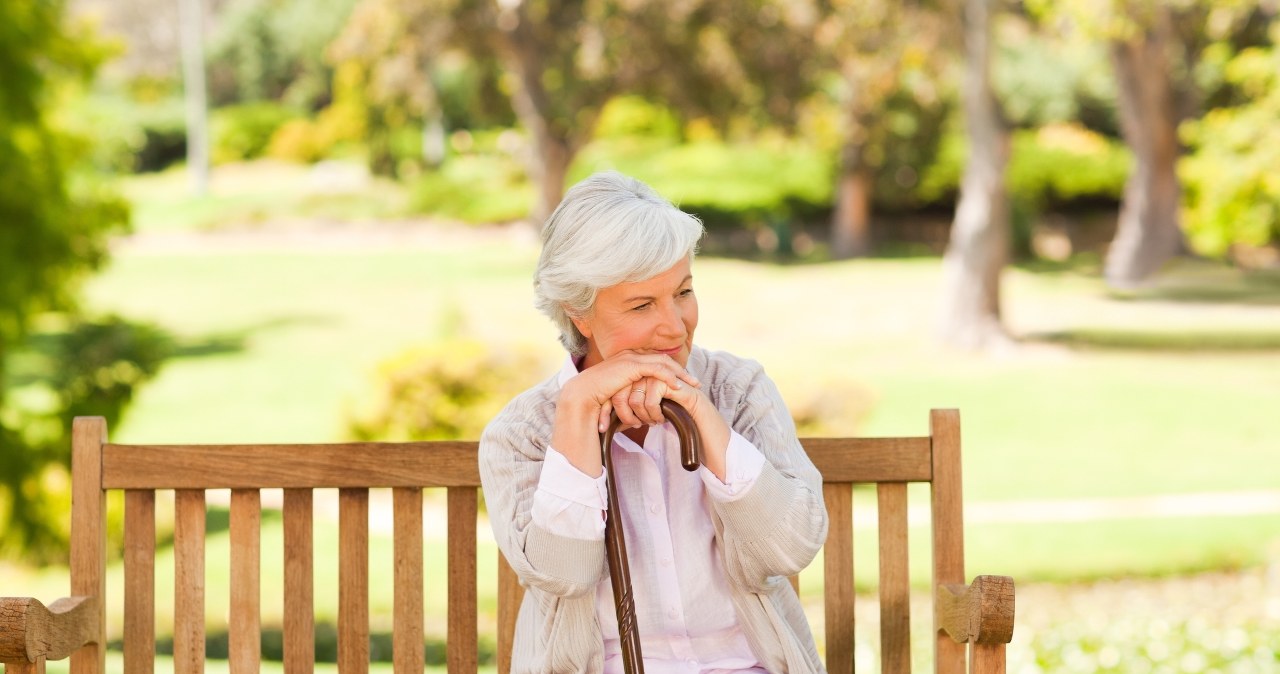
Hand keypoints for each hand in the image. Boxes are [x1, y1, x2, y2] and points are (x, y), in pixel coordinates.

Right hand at [552, 351, 699, 474]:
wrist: (582, 396)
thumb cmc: (598, 401)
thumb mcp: (620, 399)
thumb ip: (632, 401)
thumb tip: (643, 417)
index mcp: (628, 361)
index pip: (656, 363)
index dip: (672, 372)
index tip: (685, 384)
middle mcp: (630, 356)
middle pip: (663, 360)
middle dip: (681, 371)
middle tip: (696, 383)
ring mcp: (630, 358)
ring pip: (662, 363)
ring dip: (679, 374)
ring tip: (692, 385)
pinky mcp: (630, 365)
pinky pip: (655, 369)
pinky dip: (668, 377)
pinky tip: (677, 386)